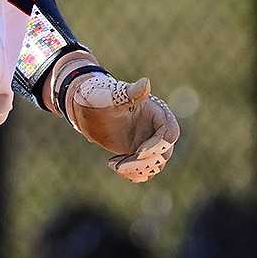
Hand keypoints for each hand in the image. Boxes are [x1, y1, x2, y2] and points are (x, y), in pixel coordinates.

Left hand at [52, 58, 179, 182]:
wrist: (86, 107)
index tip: (138, 153)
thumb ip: (130, 93)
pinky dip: (132, 174)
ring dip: (136, 170)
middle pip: (164, 154)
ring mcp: (149, 142)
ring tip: (114, 164)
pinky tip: (113, 164)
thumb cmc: (99, 96)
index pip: (170, 133)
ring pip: (155, 165)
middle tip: (119, 166)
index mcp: (156, 112)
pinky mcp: (138, 153)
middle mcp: (156, 128)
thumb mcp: (113, 96)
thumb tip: (146, 83)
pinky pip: (144, 171)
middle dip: (143, 163)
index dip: (158, 146)